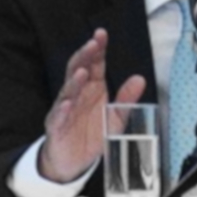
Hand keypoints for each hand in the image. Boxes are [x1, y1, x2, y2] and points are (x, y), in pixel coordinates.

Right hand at [38, 28, 145, 182]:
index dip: (97, 49)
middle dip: (84, 56)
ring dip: (74, 81)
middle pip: (78, 70)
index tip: (102, 34)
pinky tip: (68, 104)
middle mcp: (77, 94)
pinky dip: (62, 111)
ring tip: (82, 72)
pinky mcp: (56, 128)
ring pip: (67, 91)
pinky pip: (58, 118)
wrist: (72, 162)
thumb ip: (127, 98)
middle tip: (92, 43)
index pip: (94, 64)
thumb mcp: (116, 116)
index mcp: (92, 88)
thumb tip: (140, 78)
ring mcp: (64, 110)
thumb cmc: (92, 133)